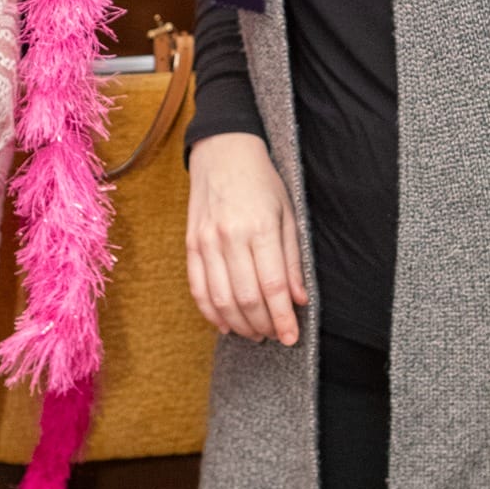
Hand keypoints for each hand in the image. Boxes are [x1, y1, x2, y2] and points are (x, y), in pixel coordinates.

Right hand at [187, 131, 305, 344]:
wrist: (222, 151)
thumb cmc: (262, 182)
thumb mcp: (288, 214)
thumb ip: (292, 260)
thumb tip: (298, 300)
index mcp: (260, 228)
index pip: (272, 287)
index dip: (283, 318)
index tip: (292, 337)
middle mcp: (230, 237)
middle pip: (246, 298)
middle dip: (263, 325)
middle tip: (275, 336)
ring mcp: (206, 241)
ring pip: (220, 299)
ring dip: (239, 324)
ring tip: (255, 333)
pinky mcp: (190, 244)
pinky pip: (197, 288)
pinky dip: (210, 313)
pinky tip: (226, 324)